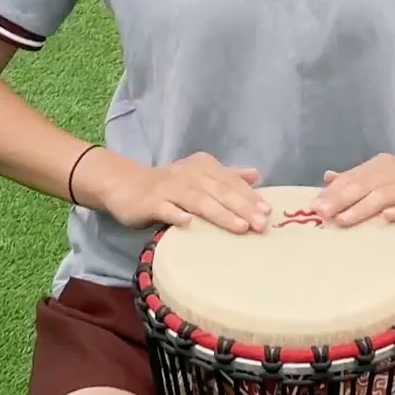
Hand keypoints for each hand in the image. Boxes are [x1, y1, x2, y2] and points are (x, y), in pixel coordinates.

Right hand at [89, 152, 268, 234]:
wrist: (125, 184)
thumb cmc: (169, 185)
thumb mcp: (199, 175)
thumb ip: (227, 176)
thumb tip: (256, 174)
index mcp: (204, 167)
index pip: (231, 181)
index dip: (250, 196)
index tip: (269, 212)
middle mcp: (189, 175)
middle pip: (219, 191)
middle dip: (242, 207)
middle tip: (261, 224)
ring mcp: (169, 188)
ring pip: (198, 200)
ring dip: (219, 213)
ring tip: (239, 227)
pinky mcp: (151, 202)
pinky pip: (165, 209)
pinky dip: (176, 215)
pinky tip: (188, 223)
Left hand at [312, 155, 394, 227]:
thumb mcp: (385, 175)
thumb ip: (357, 178)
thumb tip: (327, 178)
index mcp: (381, 166)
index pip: (352, 177)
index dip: (332, 191)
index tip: (311, 206)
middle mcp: (393, 173)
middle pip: (363, 185)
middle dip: (340, 199)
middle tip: (320, 213)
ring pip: (383, 196)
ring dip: (362, 208)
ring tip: (343, 220)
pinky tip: (385, 219)